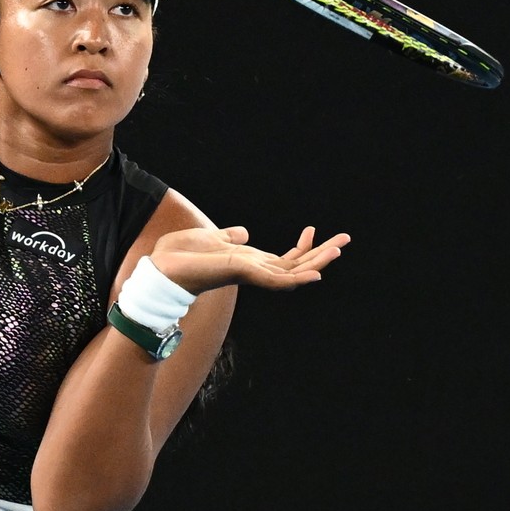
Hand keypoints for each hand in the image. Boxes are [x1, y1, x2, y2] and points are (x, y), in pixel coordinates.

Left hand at [148, 226, 349, 295]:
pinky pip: (278, 281)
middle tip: (345, 238)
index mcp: (249, 263)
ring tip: (339, 248)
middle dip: (322, 253)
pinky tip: (315, 273)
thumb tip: (242, 232)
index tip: (313, 228)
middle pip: (297, 265)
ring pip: (294, 272)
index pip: (285, 259)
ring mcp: (252, 275)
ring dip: (318, 261)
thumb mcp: (212, 239)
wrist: (164, 267)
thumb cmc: (183, 256)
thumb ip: (229, 237)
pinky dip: (298, 279)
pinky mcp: (246, 274)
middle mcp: (254, 271)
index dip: (302, 247)